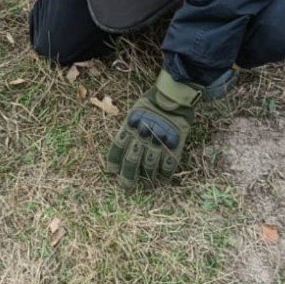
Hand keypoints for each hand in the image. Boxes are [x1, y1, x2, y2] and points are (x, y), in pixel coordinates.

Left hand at [105, 69, 200, 186]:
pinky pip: (168, 165)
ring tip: (146, 186)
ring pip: (149, 166)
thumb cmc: (152, 102)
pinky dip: (165, 175)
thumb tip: (124, 146)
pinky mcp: (173, 145)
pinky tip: (163, 181)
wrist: (173, 96)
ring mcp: (157, 141)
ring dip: (147, 178)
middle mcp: (141, 136)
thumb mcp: (135, 112)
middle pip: (131, 161)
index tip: (111, 171)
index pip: (117, 147)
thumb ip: (129, 128)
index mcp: (129, 126)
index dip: (113, 161)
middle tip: (126, 186)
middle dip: (127, 176)